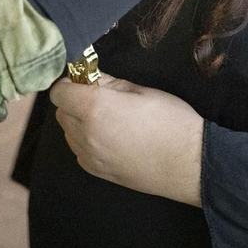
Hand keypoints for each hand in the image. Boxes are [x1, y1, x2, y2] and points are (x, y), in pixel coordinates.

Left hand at [48, 74, 204, 205]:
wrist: (189, 164)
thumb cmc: (170, 121)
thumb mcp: (141, 91)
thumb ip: (109, 83)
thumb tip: (92, 76)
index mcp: (95, 108)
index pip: (59, 92)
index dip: (69, 82)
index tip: (85, 81)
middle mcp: (86, 134)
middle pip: (61, 112)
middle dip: (73, 101)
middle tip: (99, 97)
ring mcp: (90, 156)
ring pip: (68, 132)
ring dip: (78, 121)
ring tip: (107, 119)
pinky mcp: (97, 172)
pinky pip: (79, 150)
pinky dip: (85, 141)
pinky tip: (109, 137)